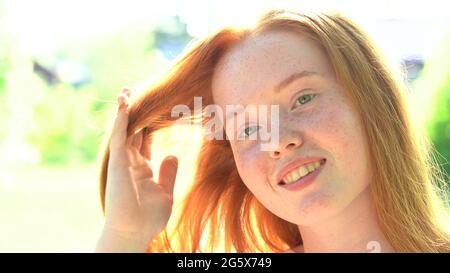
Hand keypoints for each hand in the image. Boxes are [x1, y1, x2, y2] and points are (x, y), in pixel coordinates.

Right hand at [96, 88, 177, 251]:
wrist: (134, 231)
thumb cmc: (148, 217)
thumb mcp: (165, 192)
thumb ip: (168, 174)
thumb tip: (173, 155)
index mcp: (142, 167)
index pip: (146, 139)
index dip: (150, 123)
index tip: (158, 108)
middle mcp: (131, 161)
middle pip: (134, 130)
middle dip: (136, 112)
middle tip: (138, 91)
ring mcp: (122, 160)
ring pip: (123, 129)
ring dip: (125, 110)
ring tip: (127, 91)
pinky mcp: (117, 162)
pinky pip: (119, 136)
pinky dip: (120, 120)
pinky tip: (124, 103)